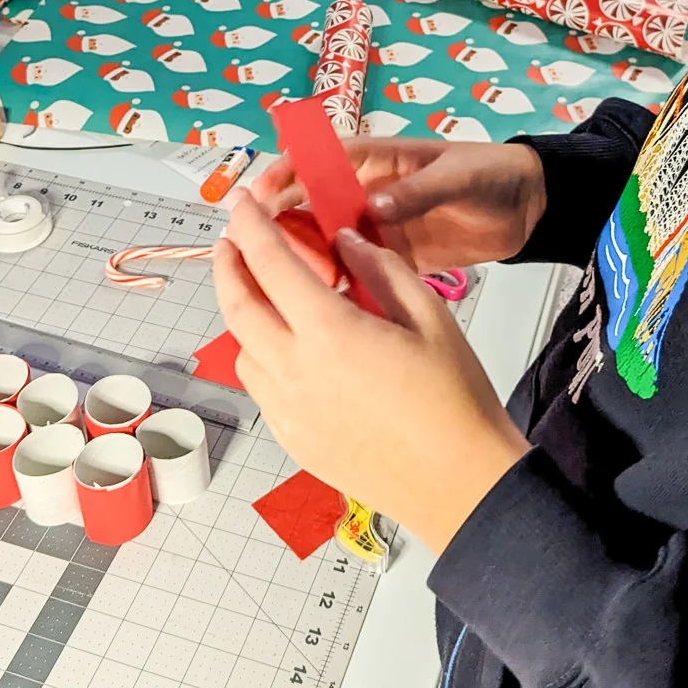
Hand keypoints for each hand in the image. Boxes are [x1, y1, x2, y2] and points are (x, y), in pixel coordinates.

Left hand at [215, 193, 528, 553]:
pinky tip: (287, 350)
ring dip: (242, 314)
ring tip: (263, 296)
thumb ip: (380, 268)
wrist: (460, 484)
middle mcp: (296, 371)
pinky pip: (259, 388)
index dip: (249, 226)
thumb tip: (344, 241)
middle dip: (227, 265)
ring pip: (241, 350)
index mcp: (330, 332)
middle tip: (231, 240)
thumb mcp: (431, 315)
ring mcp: (289, 411)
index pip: (270, 262)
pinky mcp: (293, 440)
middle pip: (236, 306)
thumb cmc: (455, 400)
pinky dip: (259, 357)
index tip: (241, 204)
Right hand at [251, 137, 546, 271]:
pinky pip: (359, 269)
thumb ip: (418, 191)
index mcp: (378, 160)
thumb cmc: (491, 174)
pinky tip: (323, 303)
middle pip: (314, 205)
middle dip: (283, 221)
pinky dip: (340, 282)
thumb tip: (373, 207)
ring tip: (281, 281)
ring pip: (330, 241)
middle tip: (253, 247)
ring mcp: (380, 227)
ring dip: (307, 256)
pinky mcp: (396, 258)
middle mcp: (369, 193)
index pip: (320, 161)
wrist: (530, 207)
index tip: (259, 193)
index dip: (287, 173)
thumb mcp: (458, 176)